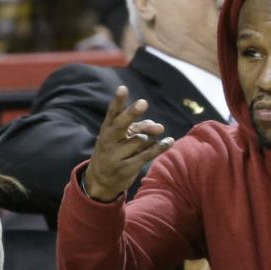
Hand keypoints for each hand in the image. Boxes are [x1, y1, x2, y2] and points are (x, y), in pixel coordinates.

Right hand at [83, 86, 173, 201]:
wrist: (101, 180)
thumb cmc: (114, 151)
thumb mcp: (120, 138)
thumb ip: (138, 127)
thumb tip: (158, 126)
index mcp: (106, 130)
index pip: (112, 113)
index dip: (117, 101)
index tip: (122, 88)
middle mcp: (108, 141)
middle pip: (122, 124)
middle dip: (132, 113)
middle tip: (143, 102)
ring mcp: (116, 155)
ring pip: (140, 139)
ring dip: (151, 136)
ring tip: (157, 132)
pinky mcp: (127, 168)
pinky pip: (147, 154)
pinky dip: (160, 147)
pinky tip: (169, 141)